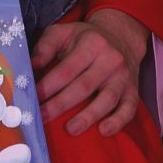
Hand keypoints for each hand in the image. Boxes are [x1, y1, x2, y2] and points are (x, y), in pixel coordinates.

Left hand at [32, 8, 148, 136]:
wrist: (121, 36)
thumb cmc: (84, 38)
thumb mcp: (63, 32)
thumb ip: (45, 47)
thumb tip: (30, 66)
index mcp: (91, 44)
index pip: (67, 69)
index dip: (49, 85)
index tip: (33, 98)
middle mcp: (110, 59)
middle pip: (84, 86)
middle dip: (61, 104)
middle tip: (42, 118)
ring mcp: (123, 76)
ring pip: (107, 99)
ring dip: (88, 116)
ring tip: (70, 130)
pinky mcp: (133, 91)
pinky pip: (129, 109)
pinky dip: (118, 121)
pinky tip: (104, 131)